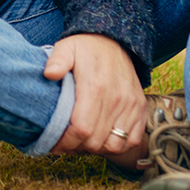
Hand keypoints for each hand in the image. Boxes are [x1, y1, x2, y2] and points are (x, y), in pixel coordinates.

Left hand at [42, 34, 143, 161]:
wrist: (115, 41)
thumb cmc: (87, 49)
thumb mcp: (66, 48)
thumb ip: (57, 60)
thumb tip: (49, 74)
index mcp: (95, 88)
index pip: (81, 129)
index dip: (66, 142)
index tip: (55, 144)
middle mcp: (116, 99)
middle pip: (96, 142)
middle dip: (77, 147)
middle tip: (66, 143)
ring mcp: (131, 105)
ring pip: (114, 145)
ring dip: (97, 148)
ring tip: (83, 141)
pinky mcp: (140, 108)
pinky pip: (132, 139)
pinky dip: (117, 144)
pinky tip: (102, 137)